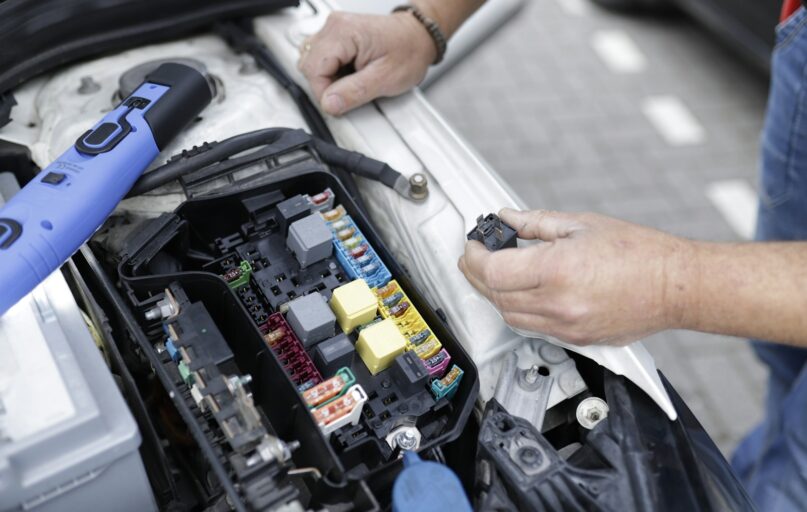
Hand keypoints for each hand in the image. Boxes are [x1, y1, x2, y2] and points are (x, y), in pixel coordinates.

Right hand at [298, 11, 435, 115]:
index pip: (313, 69)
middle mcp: (335, 26)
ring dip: (328, 78)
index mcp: (344, 32)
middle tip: (350, 91)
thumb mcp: (385, 79)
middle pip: (309, 65)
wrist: (419, 38)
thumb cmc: (408, 52)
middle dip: (326, 85)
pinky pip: (320, 58)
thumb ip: (354, 93)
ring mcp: (334, 28)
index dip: (324, 92)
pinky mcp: (336, 35)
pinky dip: (331, 71)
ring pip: (311, 62)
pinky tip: (348, 73)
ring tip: (351, 80)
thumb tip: (329, 103)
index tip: (340, 103)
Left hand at [458, 209, 696, 345]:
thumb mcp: (582, 224)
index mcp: (557, 270)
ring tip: (495, 272)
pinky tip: (520, 291)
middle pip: (496, 295)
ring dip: (495, 295)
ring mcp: (566, 327)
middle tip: (476, 256)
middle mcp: (558, 304)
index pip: (493, 270)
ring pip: (509, 316)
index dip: (475, 256)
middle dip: (478, 274)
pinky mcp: (575, 339)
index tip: (473, 245)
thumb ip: (536, 223)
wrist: (676, 287)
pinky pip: (531, 328)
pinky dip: (517, 310)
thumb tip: (507, 219)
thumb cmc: (641, 254)